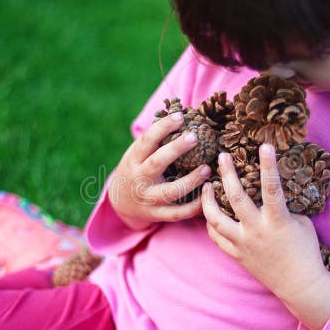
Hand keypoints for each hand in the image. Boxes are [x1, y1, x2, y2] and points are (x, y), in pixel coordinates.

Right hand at [109, 111, 211, 230]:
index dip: (162, 127)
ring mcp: (148, 198)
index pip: (147, 140)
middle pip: (157, 163)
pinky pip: (177, 213)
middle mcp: (140, 178)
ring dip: (191, 180)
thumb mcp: (137, 154)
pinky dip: (193, 207)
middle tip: (194, 137)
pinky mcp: (157, 214)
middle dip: (176, 150)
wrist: (121, 203)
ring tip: (207, 169)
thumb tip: (182, 114)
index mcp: (134, 159)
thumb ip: (154, 141)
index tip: (180, 116)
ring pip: (171, 191)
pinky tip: (207, 195)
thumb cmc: (137, 170)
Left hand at [201, 143, 329, 329]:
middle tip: (222, 156)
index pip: (272, 187)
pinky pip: (216, 237)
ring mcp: (244, 243)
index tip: (265, 146)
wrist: (299, 284)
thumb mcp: (302, 222)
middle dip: (228, 174)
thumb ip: (284, 207)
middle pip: (236, 197)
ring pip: (216, 219)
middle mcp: (257, 230)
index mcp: (278, 221)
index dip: (268, 165)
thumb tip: (272, 189)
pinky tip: (210, 213)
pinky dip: (211, 223)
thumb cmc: (305, 251)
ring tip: (206, 186)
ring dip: (208, 200)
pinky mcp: (237, 255)